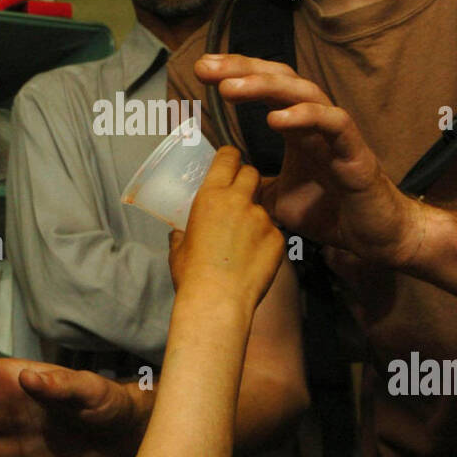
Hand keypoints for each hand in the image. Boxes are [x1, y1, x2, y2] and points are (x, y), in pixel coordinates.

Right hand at [167, 145, 286, 311]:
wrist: (218, 301)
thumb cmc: (192, 275)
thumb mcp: (178, 248)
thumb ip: (181, 233)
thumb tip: (179, 233)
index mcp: (211, 197)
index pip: (228, 158)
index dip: (230, 155)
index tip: (230, 160)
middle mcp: (240, 202)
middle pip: (252, 173)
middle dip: (247, 180)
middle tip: (239, 196)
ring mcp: (262, 220)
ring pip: (263, 208)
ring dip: (255, 217)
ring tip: (243, 242)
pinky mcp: (278, 239)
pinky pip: (273, 233)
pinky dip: (265, 241)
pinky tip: (254, 259)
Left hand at [194, 53, 425, 266]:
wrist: (374, 238)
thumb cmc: (332, 213)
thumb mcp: (277, 201)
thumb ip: (253, 187)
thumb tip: (222, 187)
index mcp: (298, 128)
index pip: (266, 88)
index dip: (236, 74)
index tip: (201, 69)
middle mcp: (316, 122)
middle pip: (280, 79)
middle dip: (242, 69)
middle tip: (205, 67)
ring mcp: (337, 134)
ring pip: (304, 92)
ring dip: (266, 86)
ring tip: (230, 88)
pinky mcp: (356, 153)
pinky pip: (334, 123)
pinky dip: (305, 117)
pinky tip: (275, 119)